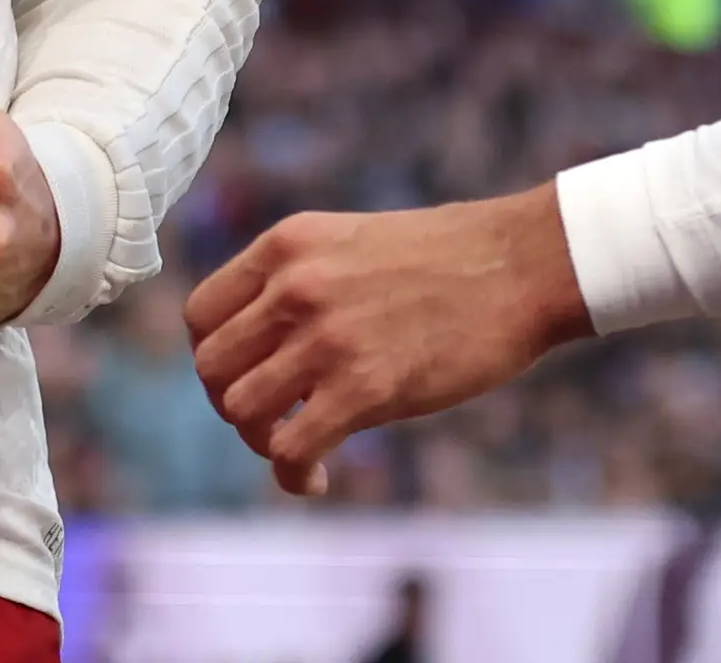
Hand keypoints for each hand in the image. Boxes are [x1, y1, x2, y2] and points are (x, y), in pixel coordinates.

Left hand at [185, 190, 592, 495]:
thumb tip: (258, 345)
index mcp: (287, 245)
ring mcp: (327, 336)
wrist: (520, 266)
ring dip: (264, 443)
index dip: (216, 360)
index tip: (251, 379)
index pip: (201, 315)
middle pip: (212, 370)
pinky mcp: (364, 387)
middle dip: (235, 407)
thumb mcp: (349, 243)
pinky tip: (319, 476)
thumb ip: (298, 280)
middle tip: (277, 420)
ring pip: (241, 412)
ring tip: (302, 447)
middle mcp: (295, 286)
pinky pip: (289, 449)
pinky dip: (293, 474)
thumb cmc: (445, 260)